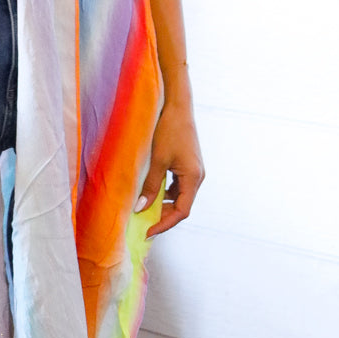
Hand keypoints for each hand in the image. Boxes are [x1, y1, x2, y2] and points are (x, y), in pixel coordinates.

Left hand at [136, 98, 203, 237]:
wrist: (177, 106)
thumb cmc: (168, 130)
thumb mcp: (156, 160)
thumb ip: (150, 186)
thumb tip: (140, 208)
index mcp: (194, 178)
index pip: (182, 211)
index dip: (164, 224)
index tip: (148, 231)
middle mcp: (197, 176)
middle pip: (181, 205)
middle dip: (162, 215)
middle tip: (142, 222)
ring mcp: (194, 171)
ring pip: (178, 195)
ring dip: (162, 203)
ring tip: (143, 207)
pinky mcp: (188, 164)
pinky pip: (177, 185)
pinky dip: (164, 191)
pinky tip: (150, 190)